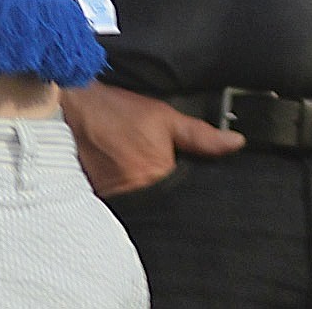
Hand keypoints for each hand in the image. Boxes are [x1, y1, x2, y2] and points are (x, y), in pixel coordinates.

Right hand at [59, 83, 242, 196]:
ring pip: (137, 201)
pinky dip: (120, 192)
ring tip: (132, 165)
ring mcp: (110, 197)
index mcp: (155, 174)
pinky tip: (118, 173)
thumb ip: (202, 136)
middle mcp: (132, 193)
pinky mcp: (93, 197)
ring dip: (141, 191)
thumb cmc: (120, 111)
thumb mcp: (167, 117)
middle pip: (158, 199)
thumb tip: (236, 143)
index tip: (182, 175)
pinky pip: (115, 202)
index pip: (180, 194)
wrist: (74, 108)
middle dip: (162, 188)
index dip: (184, 184)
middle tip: (152, 163)